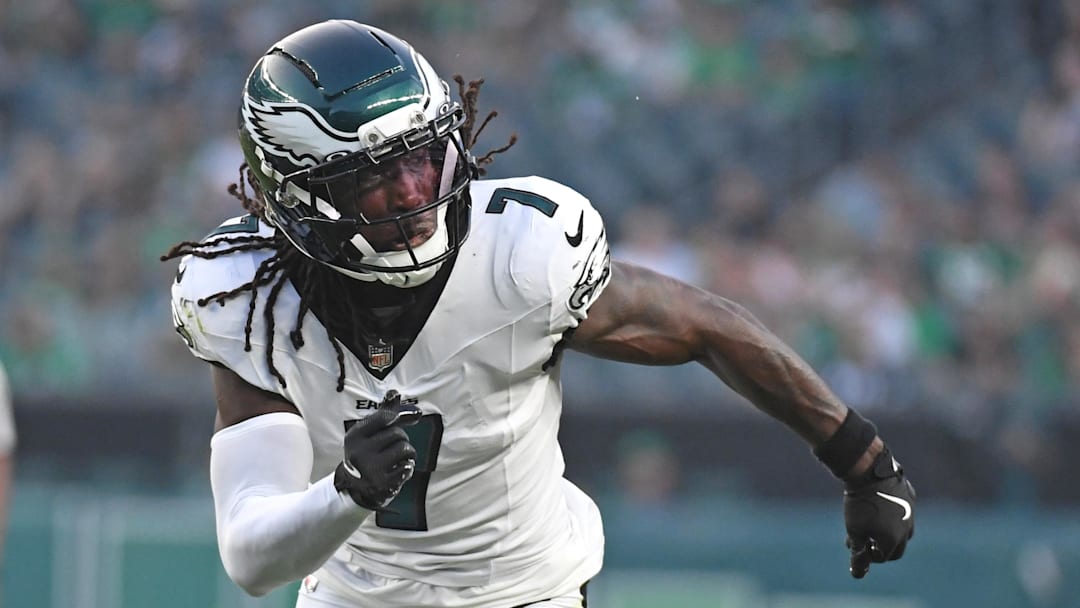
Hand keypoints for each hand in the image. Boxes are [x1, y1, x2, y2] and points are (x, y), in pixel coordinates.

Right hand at [334, 390, 422, 509]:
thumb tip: (395, 394)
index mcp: (354, 436)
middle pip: (397, 433)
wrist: (355, 485)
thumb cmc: (365, 452)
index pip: (384, 418)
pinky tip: (398, 468)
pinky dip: (408, 465)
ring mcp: (372, 469)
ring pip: (405, 448)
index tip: (411, 415)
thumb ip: (382, 413)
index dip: (400, 415)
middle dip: (401, 437)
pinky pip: (408, 466)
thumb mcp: (367, 432)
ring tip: (397, 457)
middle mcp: (360, 452)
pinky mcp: (384, 482)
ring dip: (407, 452)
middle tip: (392, 445)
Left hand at [842, 447, 914, 578]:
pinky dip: (893, 513)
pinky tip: (880, 505)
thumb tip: (858, 574)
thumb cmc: (860, 505)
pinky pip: (904, 509)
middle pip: (897, 547)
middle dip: (880, 547)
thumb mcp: (854, 531)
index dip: (867, 554)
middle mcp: (908, 528)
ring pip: (904, 529)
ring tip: (872, 525)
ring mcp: (911, 512)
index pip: (883, 557)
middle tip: (865, 540)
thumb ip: (858, 554)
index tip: (856, 544)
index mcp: (894, 540)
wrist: (870, 472)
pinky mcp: (910, 496)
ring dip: (889, 532)